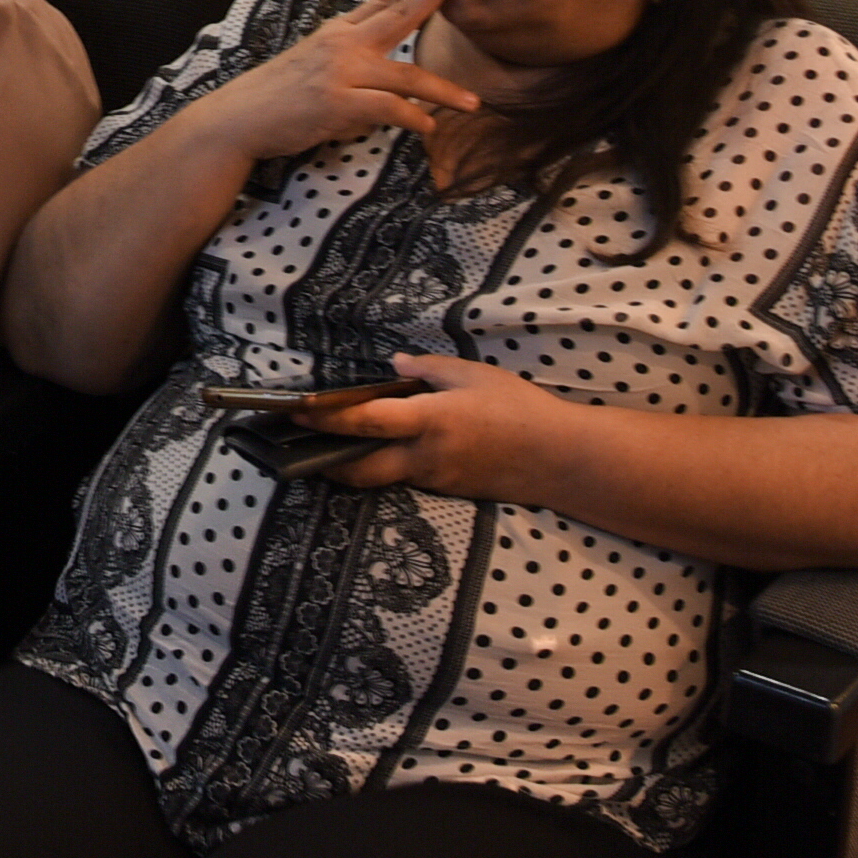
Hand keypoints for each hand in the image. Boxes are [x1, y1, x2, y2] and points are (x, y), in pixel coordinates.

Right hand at [199, 0, 477, 166]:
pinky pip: (387, 110)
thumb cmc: (276, 95)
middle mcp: (342, 45)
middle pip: (398, 15)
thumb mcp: (312, 61)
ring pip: (406, 76)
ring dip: (443, 91)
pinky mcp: (338, 104)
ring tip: (472, 103)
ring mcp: (340, 74)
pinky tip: (428, 128)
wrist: (238, 118)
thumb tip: (380, 64)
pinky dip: (412, 119)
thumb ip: (348, 56)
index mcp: (338, 32)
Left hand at [280, 354, 567, 502]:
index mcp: (428, 421)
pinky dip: (387, 466)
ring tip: (328, 447)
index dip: (326, 418)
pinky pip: (407, 478)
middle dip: (323, 461)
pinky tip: (383, 450)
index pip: (364, 422)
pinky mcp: (447, 490)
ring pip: (380, 477)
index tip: (297, 411)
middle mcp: (424, 456)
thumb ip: (429, 370)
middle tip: (297, 446)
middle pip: (358, 469)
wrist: (559, 458)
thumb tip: (396, 367)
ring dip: (352, 466)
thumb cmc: (519, 409)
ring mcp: (434, 479)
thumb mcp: (474, 376)